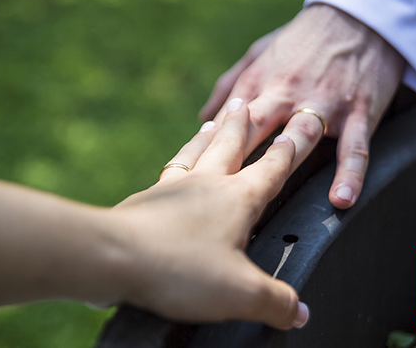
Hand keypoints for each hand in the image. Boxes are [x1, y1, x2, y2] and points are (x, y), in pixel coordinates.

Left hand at [105, 99, 307, 329]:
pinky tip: (176, 164)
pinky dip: (180, 158)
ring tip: (215, 118)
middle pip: (231, 144)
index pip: (274, 167)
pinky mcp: (149, 197)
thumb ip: (276, 302)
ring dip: (211, 133)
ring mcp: (175, 186)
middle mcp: (207, 182)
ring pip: (199, 149)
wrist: (112, 256)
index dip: (293, 148)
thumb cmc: (178, 268)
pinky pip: (171, 168)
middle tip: (247, 101)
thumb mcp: (240, 294)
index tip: (303, 126)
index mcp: (237, 198)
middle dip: (245, 123)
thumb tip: (300, 314)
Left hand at [200, 4, 404, 208]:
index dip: (207, 149)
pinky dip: (350, 172)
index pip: (227, 120)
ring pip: (301, 134)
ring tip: (270, 188)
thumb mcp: (259, 52)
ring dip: (285, 159)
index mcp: (259, 81)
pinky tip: (342, 198)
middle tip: (215, 190)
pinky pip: (354, 146)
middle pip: (254, 128)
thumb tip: (202, 118)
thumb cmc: (301, 38)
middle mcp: (287, 92)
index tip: (194, 177)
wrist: (357, 16)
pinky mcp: (358, 111)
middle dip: (231, 155)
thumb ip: (229, 85)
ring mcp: (323, 102)